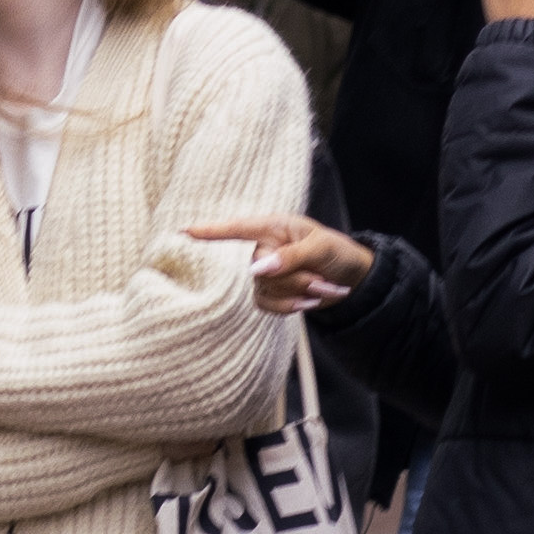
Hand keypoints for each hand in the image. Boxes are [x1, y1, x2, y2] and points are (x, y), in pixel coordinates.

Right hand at [190, 212, 368, 314]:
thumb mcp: (319, 249)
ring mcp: (264, 273)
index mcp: (273, 227)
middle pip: (260, 269)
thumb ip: (289, 257)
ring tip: (323, 286)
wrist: (350, 277)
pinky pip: (267, 305)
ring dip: (299, 292)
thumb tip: (254, 270)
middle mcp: (263, 248)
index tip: (183, 232)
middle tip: (322, 279)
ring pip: (266, 289)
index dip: (210, 231)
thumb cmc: (336, 252)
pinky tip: (310, 302)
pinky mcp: (269, 294)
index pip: (236, 229)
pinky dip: (291, 306)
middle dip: (296, 278)